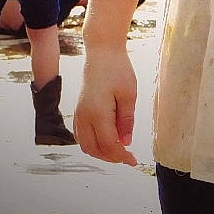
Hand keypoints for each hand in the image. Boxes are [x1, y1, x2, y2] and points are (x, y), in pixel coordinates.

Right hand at [74, 46, 138, 166]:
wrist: (101, 52)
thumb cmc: (118, 69)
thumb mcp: (128, 94)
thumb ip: (126, 120)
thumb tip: (126, 143)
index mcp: (97, 113)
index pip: (109, 145)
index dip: (122, 156)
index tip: (134, 161)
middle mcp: (84, 116)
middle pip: (94, 149)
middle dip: (111, 157)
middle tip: (128, 157)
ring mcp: (79, 113)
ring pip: (85, 145)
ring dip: (101, 152)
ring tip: (118, 151)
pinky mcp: (78, 110)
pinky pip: (81, 135)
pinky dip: (92, 143)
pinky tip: (106, 140)